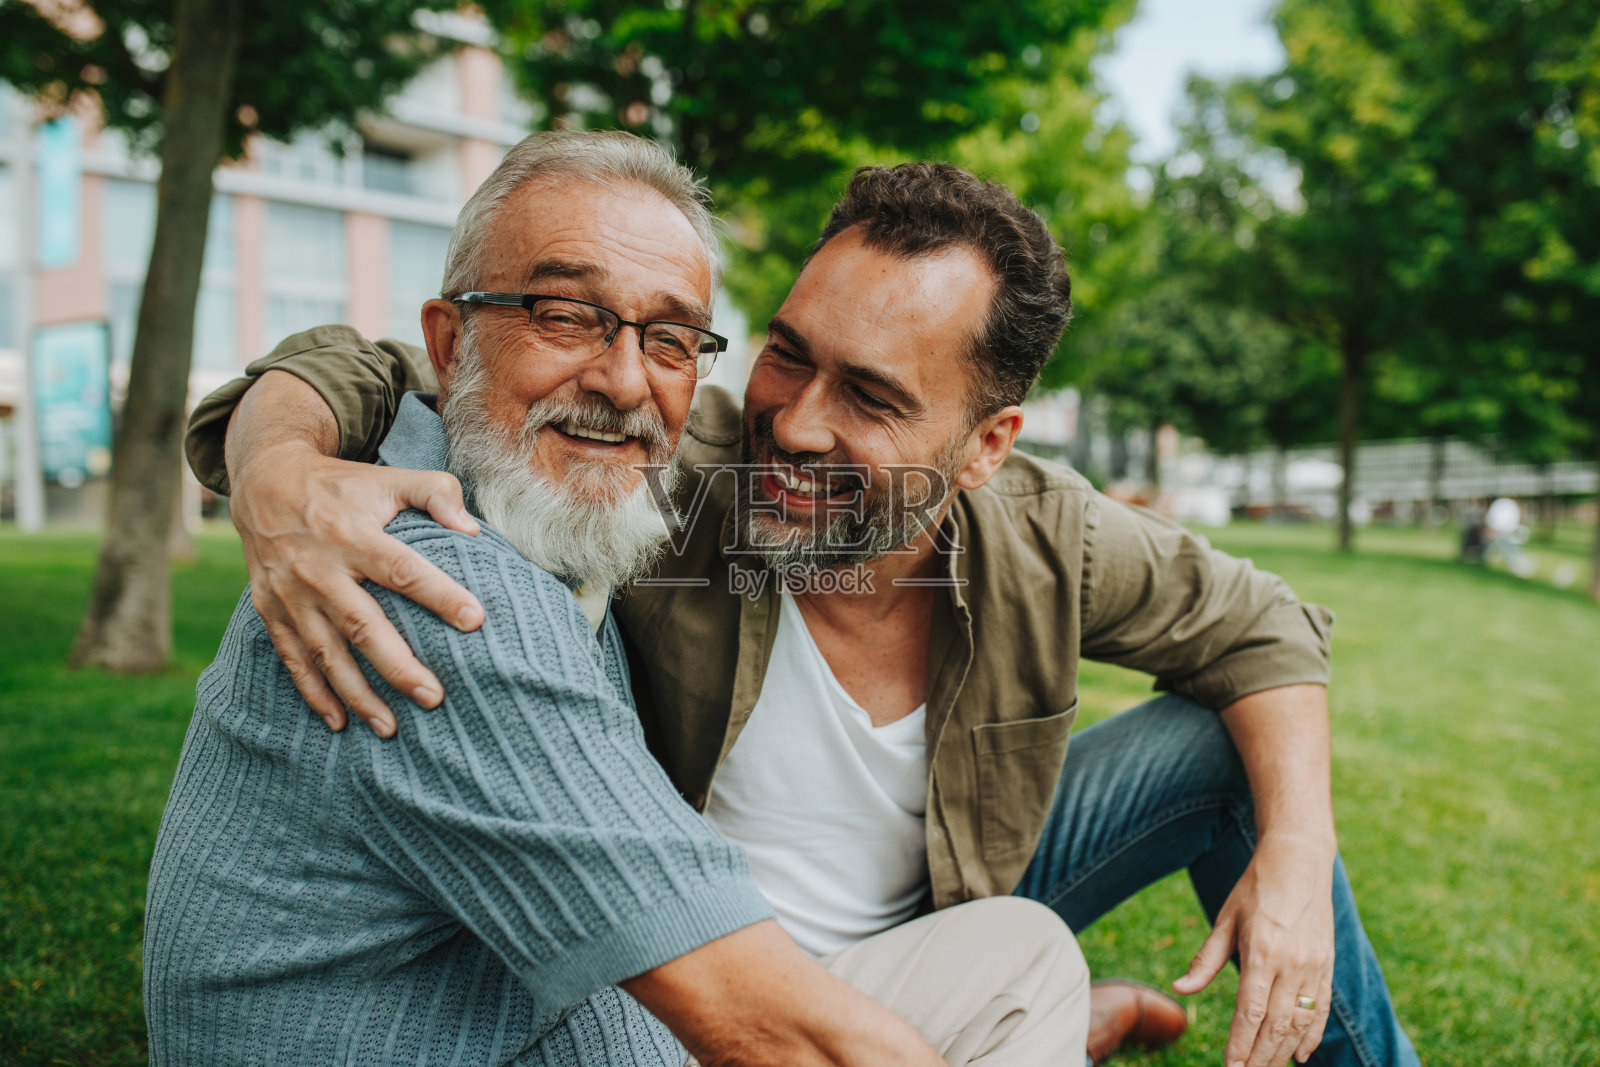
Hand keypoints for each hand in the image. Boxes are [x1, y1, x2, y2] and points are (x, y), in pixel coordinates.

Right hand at [231, 440, 483, 736]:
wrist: (264, 481)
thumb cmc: (344, 485)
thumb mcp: (389, 478)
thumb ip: (437, 493)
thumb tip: (473, 530)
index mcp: (354, 534)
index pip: (402, 569)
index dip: (439, 594)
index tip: (475, 620)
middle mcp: (319, 568)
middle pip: (363, 624)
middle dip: (397, 665)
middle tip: (433, 697)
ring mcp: (291, 594)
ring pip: (326, 653)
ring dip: (357, 693)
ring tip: (391, 727)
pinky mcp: (271, 610)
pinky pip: (293, 658)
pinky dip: (314, 693)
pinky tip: (338, 722)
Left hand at [1172, 833, 1335, 1066]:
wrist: (1299, 862)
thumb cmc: (1255, 889)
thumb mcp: (1225, 919)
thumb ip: (1206, 959)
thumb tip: (1180, 990)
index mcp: (1262, 952)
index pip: (1251, 1011)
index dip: (1241, 1043)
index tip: (1230, 1066)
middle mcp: (1291, 964)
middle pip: (1276, 1025)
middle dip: (1260, 1056)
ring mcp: (1314, 967)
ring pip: (1299, 1022)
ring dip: (1283, 1052)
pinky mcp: (1327, 966)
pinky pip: (1320, 1009)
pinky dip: (1312, 1035)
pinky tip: (1300, 1055)